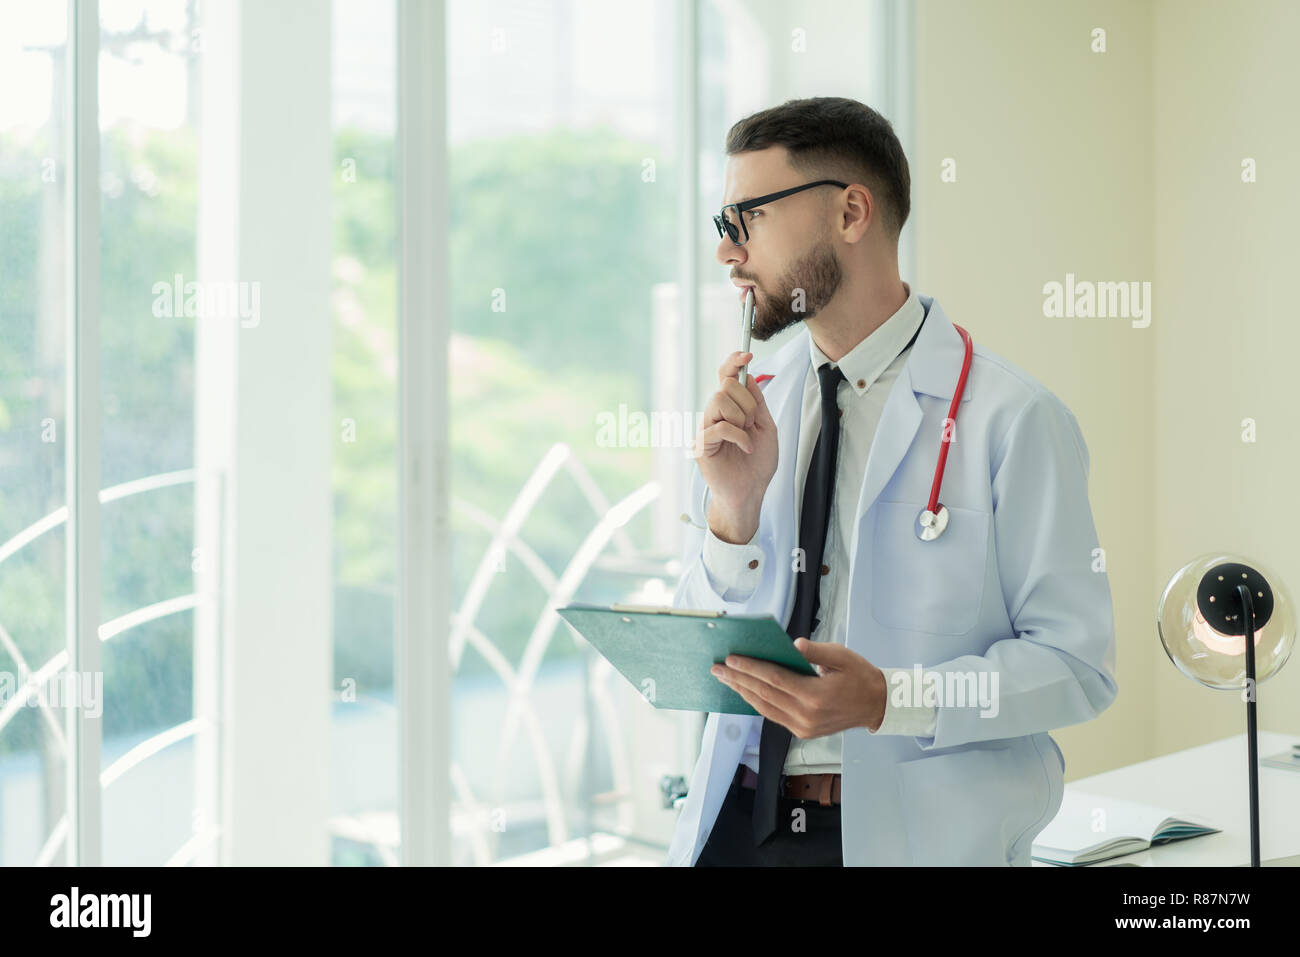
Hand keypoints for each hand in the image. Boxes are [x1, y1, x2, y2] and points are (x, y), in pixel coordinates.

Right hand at [693, 350, 778, 542]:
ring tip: (747, 436)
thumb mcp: (766, 426)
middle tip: (752, 423)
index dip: (733, 362)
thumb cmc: (757, 463)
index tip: (747, 355)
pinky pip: (720, 426)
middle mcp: (715, 414)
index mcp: (730, 408)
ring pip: (719, 401)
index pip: (725, 376)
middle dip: (747, 402)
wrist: (751, 492)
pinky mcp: (702, 444)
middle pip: (725, 385)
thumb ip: (757, 402)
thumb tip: (748, 375)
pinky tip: (746, 447)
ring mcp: (707, 428)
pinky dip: (739, 436)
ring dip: (742, 418)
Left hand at [710, 639, 887, 735]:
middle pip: (764, 694)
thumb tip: (794, 645)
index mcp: (815, 696)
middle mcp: (806, 715)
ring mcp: (803, 727)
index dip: (750, 668)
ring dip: (743, 692)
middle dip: (738, 679)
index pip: (774, 679)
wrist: (876, 706)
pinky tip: (745, 691)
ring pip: (765, 708)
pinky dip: (757, 702)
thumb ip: (815, 651)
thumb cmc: (859, 676)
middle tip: (717, 668)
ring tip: (725, 679)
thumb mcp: (841, 656)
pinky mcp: (803, 732)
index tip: (731, 659)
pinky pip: (773, 715)